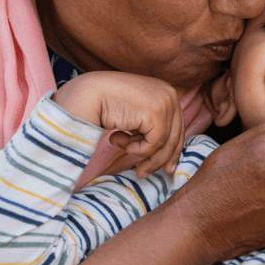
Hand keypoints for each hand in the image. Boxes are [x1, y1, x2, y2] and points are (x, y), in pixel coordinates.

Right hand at [54, 72, 183, 176]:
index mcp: (166, 91)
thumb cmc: (105, 106)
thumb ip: (151, 128)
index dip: (172, 150)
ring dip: (141, 153)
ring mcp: (165, 102)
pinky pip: (154, 144)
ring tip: (121, 146)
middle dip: (159, 159)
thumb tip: (167, 158)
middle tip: (142, 173)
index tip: (167, 168)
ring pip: (164, 144)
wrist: (87, 95)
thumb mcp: (135, 115)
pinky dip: (136, 149)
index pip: (177, 126)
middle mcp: (170, 94)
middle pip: (175, 137)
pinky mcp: (156, 113)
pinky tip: (117, 139)